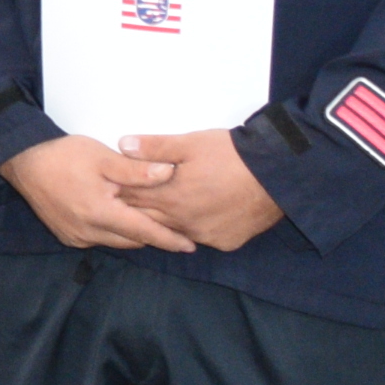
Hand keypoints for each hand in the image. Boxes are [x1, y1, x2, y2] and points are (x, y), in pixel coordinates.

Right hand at [0, 135, 188, 249]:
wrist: (24, 162)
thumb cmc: (64, 156)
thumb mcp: (103, 157)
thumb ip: (136, 170)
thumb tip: (168, 173)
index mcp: (99, 213)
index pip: (144, 232)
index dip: (169, 239)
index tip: (190, 246)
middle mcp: (88, 232)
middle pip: (132, 240)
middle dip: (153, 236)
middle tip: (176, 229)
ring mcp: (76, 236)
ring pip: (116, 241)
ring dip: (133, 233)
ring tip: (151, 223)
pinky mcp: (68, 235)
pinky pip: (100, 238)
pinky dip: (114, 231)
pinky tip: (119, 217)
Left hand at [115, 130, 282, 249]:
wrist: (277, 174)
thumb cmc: (232, 154)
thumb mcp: (191, 143)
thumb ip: (155, 147)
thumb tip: (122, 145)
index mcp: (171, 198)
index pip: (134, 198)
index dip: (121, 192)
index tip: (108, 187)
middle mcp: (184, 222)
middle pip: (149, 219)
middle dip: (135, 210)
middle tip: (122, 203)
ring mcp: (205, 235)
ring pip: (174, 231)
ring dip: (163, 222)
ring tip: (156, 212)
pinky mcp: (225, 242)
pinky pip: (202, 237)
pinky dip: (193, 229)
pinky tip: (192, 221)